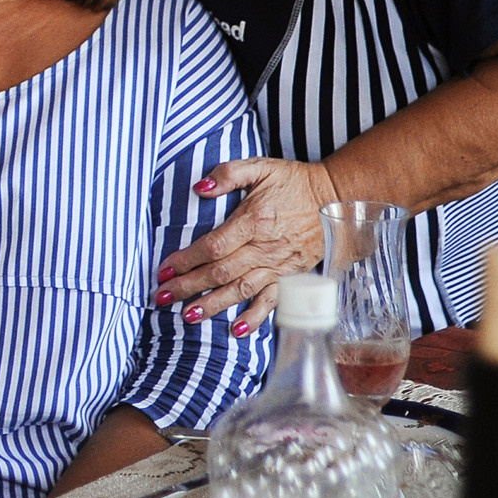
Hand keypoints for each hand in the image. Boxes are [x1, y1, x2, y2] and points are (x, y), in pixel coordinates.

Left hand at [155, 157, 337, 330]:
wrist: (334, 197)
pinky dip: (256, 317)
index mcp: (254, 219)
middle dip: (189, 286)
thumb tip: (199, 188)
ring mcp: (279, 265)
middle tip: (163, 297)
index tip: (165, 269)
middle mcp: (265, 247)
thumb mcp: (260, 167)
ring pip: (241, 290)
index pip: (213, 246)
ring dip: (214, 305)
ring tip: (188, 316)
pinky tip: (237, 330)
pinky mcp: (292, 276)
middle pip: (221, 272)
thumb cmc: (293, 181)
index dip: (187, 259)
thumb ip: (228, 174)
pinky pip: (273, 301)